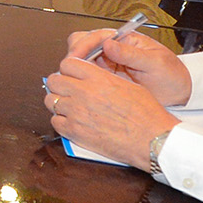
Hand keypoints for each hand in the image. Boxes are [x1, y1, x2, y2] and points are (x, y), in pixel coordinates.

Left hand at [44, 48, 183, 168]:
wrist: (152, 139)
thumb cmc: (146, 113)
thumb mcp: (127, 85)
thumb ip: (102, 78)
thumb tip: (88, 76)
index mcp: (98, 78)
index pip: (67, 63)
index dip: (69, 69)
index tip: (72, 75)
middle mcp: (84, 92)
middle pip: (54, 81)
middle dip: (60, 84)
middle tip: (68, 91)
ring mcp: (76, 112)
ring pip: (50, 100)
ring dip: (58, 102)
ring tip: (70, 107)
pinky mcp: (74, 131)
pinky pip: (54, 122)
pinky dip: (61, 121)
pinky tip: (73, 122)